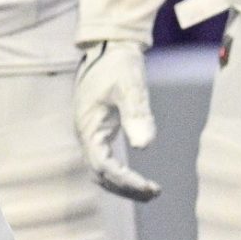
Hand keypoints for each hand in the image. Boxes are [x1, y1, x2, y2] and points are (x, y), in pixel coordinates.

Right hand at [74, 41, 160, 200]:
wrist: (109, 46)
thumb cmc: (118, 64)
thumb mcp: (130, 86)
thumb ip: (137, 114)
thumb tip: (145, 146)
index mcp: (88, 128)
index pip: (104, 166)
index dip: (125, 180)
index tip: (148, 186)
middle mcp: (86, 135)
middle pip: (101, 175)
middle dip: (126, 188)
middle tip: (154, 193)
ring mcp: (91, 134)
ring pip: (102, 171)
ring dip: (124, 184)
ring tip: (151, 191)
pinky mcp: (98, 130)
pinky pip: (106, 161)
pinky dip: (121, 174)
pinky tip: (139, 177)